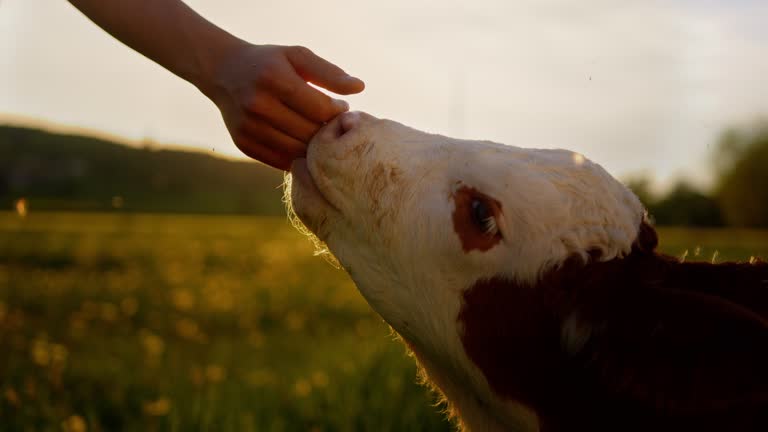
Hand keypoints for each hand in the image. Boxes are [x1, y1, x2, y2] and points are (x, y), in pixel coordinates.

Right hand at [204, 44, 364, 169]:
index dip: (337, 111)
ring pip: (297, 151)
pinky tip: (301, 142)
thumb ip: (329, 72)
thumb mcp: (297, 56)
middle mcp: (258, 105)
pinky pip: (281, 160)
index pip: (320, 108)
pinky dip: (296, 156)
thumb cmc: (270, 63)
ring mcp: (248, 127)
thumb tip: (360, 88)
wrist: (223, 72)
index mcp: (274, 79)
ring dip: (314, 146)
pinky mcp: (243, 144)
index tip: (340, 107)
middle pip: (310, 132)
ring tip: (318, 132)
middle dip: (327, 130)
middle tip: (332, 123)